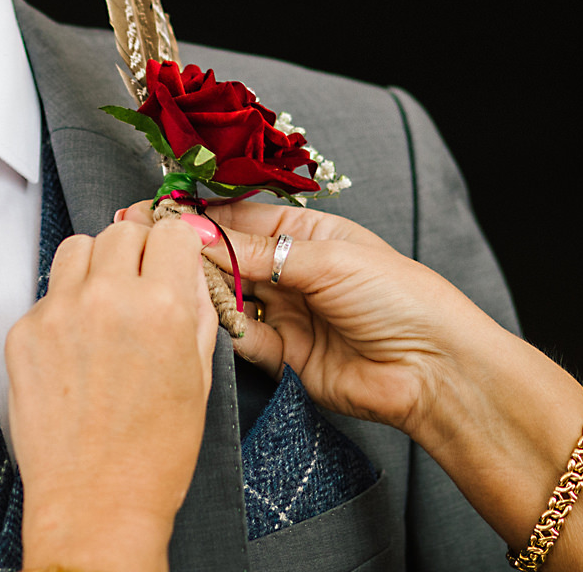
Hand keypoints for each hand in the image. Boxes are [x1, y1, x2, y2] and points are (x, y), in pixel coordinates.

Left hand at [5, 217, 216, 571]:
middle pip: (121, 230)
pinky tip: (76, 349)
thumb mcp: (198, 375)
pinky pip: (47, 293)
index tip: (171, 257)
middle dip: (135, 252)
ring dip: (95, 267)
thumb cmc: (153, 453)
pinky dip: (64, 308)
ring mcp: (59, 312)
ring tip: (103, 308)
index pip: (169, 231)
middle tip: (138, 286)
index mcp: (162, 306)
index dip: (174, 245)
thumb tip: (186, 268)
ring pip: (77, 247)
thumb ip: (194, 310)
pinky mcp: (24, 331)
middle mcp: (107, 298)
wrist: (96, 502)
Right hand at [122, 200, 515, 446]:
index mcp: (307, 233)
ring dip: (205, 293)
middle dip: (190, 254)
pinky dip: (227, 331)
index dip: (196, 216)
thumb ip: (256, 251)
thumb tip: (196, 234)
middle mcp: (293, 271)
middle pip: (226, 258)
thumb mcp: (326, 259)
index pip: (238, 218)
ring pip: (229, 298)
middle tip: (147, 247)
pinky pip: (244, 340)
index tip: (154, 213)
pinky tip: (216, 320)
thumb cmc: (400, 297)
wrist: (435, 370)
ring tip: (177, 285)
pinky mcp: (286, 357)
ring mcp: (288, 313)